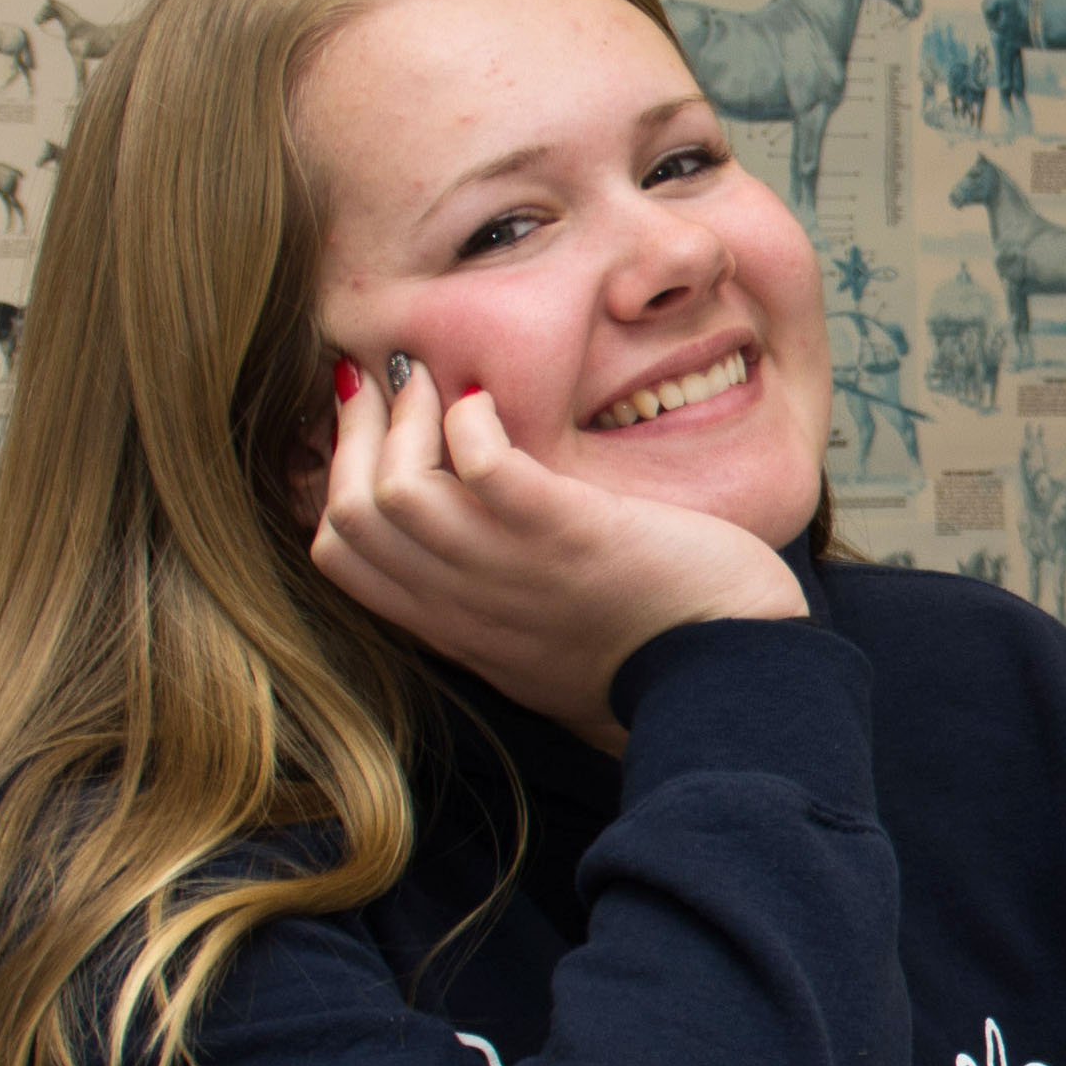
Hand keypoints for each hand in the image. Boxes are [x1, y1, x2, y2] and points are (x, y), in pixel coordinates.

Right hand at [306, 354, 802, 751]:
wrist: (732, 684)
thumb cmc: (657, 653)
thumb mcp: (548, 639)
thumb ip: (500, 595)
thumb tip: (477, 519)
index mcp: (458, 628)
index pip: (339, 556)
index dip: (333, 482)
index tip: (362, 430)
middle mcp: (468, 606)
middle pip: (350, 518)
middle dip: (352, 434)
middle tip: (380, 381)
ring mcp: (513, 572)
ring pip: (394, 491)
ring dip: (404, 420)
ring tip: (435, 383)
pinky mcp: (570, 536)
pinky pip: (484, 468)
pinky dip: (472, 423)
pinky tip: (491, 404)